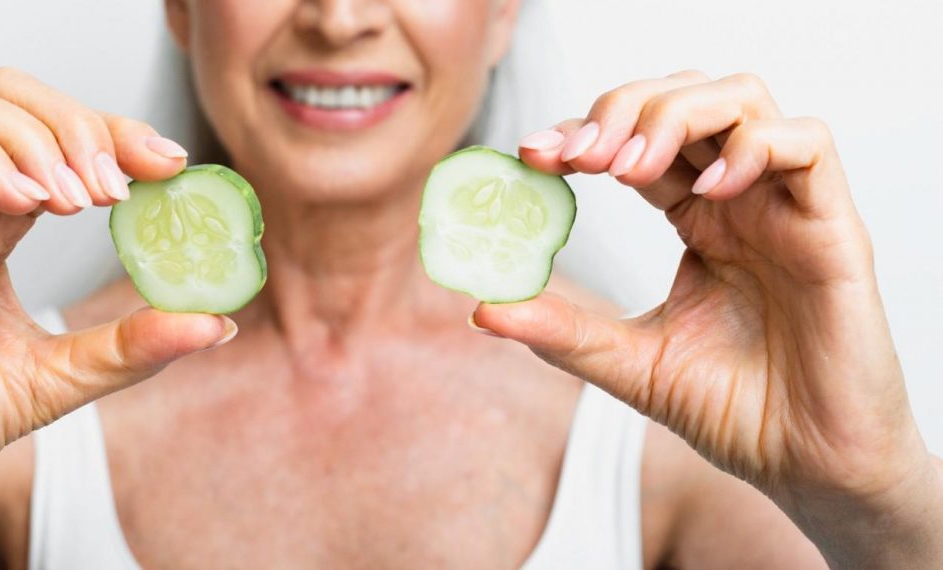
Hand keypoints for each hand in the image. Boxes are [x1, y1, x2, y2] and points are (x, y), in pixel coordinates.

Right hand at [0, 67, 230, 562]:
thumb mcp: (58, 380)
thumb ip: (131, 348)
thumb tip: (215, 323)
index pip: (59, 141)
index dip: (116, 135)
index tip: (169, 165)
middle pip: (13, 99)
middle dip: (80, 123)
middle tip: (121, 182)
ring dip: (36, 136)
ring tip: (75, 199)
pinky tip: (24, 204)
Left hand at [474, 71, 942, 564]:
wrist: (803, 467)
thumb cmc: (732, 411)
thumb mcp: (629, 364)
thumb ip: (562, 331)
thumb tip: (481, 307)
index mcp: (696, 219)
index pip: (636, 141)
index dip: (584, 132)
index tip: (533, 154)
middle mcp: (738, 201)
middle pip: (683, 98)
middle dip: (622, 110)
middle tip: (577, 156)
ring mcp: (784, 207)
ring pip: (741, 100)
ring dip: (674, 115)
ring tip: (629, 169)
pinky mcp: (833, 228)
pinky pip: (807, 144)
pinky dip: (753, 148)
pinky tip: (709, 192)